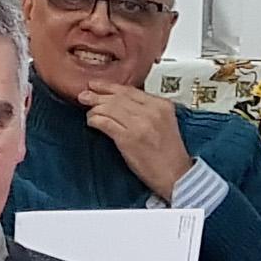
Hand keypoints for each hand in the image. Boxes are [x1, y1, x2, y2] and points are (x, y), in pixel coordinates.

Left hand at [76, 84, 195, 199]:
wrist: (176, 175)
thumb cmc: (169, 154)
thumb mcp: (165, 123)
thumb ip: (147, 110)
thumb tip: (121, 102)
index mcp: (162, 105)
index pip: (130, 90)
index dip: (110, 86)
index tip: (97, 85)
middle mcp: (151, 111)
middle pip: (118, 97)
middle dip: (98, 95)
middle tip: (84, 94)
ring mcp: (139, 124)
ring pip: (109, 108)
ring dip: (94, 108)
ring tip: (86, 108)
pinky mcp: (128, 138)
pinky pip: (105, 122)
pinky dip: (95, 120)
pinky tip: (92, 122)